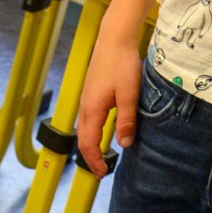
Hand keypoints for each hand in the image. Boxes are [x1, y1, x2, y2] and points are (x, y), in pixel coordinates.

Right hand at [76, 26, 141, 176]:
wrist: (113, 39)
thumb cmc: (122, 64)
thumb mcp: (129, 94)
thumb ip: (126, 120)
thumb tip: (124, 144)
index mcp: (92, 111)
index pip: (88, 145)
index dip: (94, 161)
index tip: (103, 173)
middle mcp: (84, 109)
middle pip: (82, 141)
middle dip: (90, 158)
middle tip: (101, 170)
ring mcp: (85, 102)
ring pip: (83, 131)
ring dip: (90, 146)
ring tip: (101, 156)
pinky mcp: (90, 95)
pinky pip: (87, 122)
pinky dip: (91, 134)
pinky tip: (101, 134)